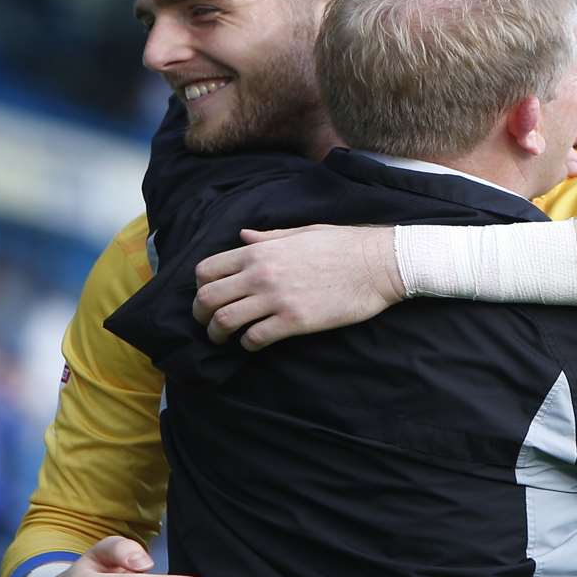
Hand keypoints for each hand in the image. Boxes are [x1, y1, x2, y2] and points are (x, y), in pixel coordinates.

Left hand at [193, 225, 404, 350]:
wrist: (376, 263)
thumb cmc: (342, 244)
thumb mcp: (300, 232)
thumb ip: (267, 237)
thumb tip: (243, 236)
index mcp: (260, 251)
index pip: (207, 270)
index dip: (200, 287)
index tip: (208, 297)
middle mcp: (261, 273)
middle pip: (208, 298)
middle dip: (200, 315)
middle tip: (207, 324)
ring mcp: (276, 298)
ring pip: (224, 321)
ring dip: (218, 334)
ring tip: (223, 338)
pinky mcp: (294, 321)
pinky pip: (254, 337)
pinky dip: (247, 344)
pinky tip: (254, 342)